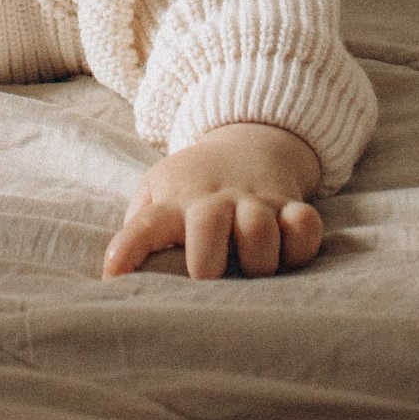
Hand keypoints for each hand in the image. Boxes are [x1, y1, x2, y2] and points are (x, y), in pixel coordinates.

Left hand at [103, 125, 324, 279]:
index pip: (146, 224)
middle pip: (209, 226)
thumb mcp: (158, 191)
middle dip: (206, 262)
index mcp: (178, 201)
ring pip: (261, 232)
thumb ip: (141, 228)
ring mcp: (256, 201)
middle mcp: (217, 201)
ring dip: (257, 261)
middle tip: (207, 279)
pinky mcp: (290, 205)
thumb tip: (121, 274)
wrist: (248, 140)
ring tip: (251, 272)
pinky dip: (301, 244)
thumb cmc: (194, 184)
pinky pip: (305, 225)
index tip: (113, 276)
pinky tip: (290, 254)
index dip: (128, 250)